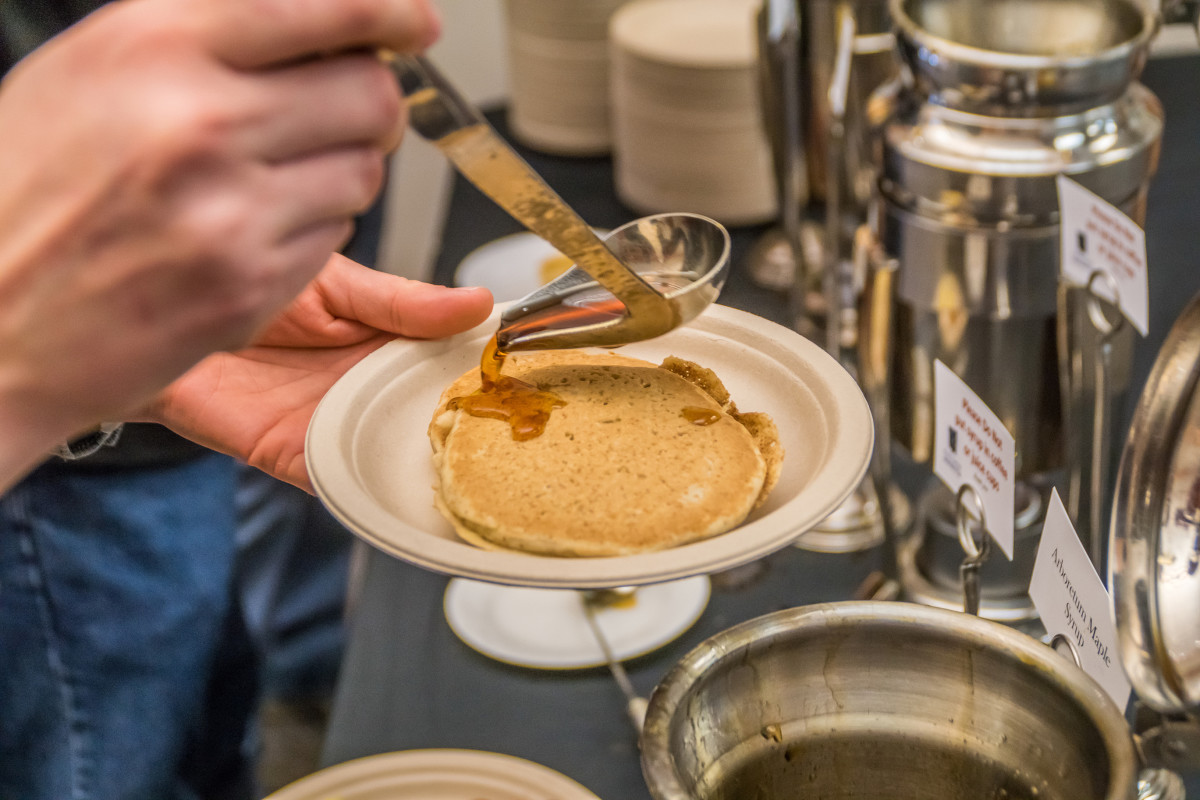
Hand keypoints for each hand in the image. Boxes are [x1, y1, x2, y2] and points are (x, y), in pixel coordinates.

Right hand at [0, 0, 439, 476]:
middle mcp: (200, 122)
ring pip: (363, 174)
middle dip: (375, 105)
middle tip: (352, 115)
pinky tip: (248, 232)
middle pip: (369, 95)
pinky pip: (332, 241)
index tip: (414, 24)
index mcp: (155, 45)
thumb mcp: (94, 71)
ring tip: (273, 181)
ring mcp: (230, 213)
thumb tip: (312, 22)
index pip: (323, 6)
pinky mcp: (249, 288)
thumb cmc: (23, 192)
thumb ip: (205, 38)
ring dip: (340, 172)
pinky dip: (310, 232)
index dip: (388, 12)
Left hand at [143, 254, 493, 491]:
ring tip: (484, 468)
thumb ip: (403, 303)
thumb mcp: (338, 283)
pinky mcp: (297, 456)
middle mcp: (371, 388)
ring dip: (437, 465)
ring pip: (402, 457)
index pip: (456, 361)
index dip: (494, 372)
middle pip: (438, 420)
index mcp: (389, 340)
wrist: (162, 315)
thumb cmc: (246, 292)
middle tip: (523, 430)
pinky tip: (412, 489)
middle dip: (478, 429)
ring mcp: (339, 425)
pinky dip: (378, 493)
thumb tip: (478, 302)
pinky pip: (347, 484)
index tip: (538, 376)